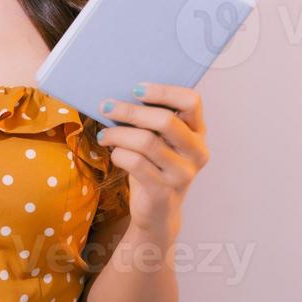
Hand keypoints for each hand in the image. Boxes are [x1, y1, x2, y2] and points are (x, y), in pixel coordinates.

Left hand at [95, 83, 209, 235]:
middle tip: (106, 106)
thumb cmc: (155, 168)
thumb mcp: (160, 142)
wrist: (158, 213)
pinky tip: (113, 153)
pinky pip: (135, 163)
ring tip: (104, 134)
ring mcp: (183, 174)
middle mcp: (197, 152)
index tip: (136, 89)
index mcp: (198, 133)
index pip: (192, 101)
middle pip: (166, 121)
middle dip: (130, 111)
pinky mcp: (163, 191)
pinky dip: (119, 154)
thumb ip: (152, 121)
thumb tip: (118, 95)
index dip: (164, 91)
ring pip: (147, 142)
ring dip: (118, 134)